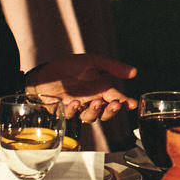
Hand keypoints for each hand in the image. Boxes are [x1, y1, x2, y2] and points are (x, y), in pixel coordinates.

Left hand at [26, 53, 140, 122]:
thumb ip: (112, 67)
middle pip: (105, 113)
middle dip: (111, 111)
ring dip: (93, 112)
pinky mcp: (64, 111)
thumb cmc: (68, 66)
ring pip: (90, 118)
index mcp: (100, 89)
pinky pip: (70, 116)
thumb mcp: (92, 61)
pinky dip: (73, 111)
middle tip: (114, 104)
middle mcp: (91, 101)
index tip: (132, 104)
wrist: (45, 72)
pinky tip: (75, 103)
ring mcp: (78, 108)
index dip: (126, 103)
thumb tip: (134, 72)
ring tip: (94, 102)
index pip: (117, 99)